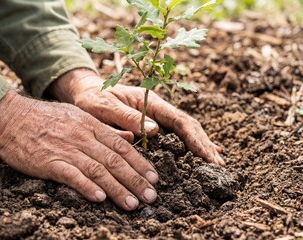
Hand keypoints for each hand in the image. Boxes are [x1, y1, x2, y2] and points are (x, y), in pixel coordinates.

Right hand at [0, 89, 158, 210]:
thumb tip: (128, 139)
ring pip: (98, 170)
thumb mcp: (77, 116)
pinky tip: (99, 198)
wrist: (11, 117)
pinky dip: (86, 187)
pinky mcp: (49, 161)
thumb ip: (102, 129)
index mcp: (90, 125)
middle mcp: (82, 137)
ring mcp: (66, 149)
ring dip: (117, 189)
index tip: (154, 178)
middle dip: (135, 180)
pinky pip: (71, 175)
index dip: (140, 163)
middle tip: (151, 197)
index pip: (121, 146)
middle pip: (114, 161)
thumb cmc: (44, 119)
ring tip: (132, 204)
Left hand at [48, 69, 224, 165]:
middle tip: (219, 164)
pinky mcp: (152, 125)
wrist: (86, 93)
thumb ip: (126, 116)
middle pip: (188, 126)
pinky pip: (175, 134)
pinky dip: (190, 144)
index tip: (206, 155)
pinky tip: (201, 153)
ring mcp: (156, 116)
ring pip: (185, 130)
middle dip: (204, 144)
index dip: (194, 138)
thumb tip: (153, 130)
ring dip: (201, 145)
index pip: (179, 120)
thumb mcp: (104, 106)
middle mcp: (157, 109)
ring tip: (216, 162)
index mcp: (150, 102)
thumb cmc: (93, 99)